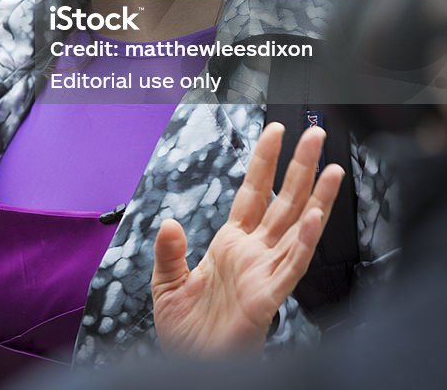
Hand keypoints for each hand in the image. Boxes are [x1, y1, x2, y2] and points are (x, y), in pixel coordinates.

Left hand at [152, 123, 343, 355]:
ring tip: (332, 169)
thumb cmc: (186, 333)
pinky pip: (290, 267)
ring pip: (296, 229)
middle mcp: (253, 254)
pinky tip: (313, 220)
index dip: (264, 161)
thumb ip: (170, 251)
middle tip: (315, 134)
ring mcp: (263, 273)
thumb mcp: (167, 284)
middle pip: (282, 201)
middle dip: (300, 167)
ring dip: (315, 200)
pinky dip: (303, 244)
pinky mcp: (266, 298)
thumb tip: (171, 222)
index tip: (276, 132)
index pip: (252, 192)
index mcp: (231, 244)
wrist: (191, 368)